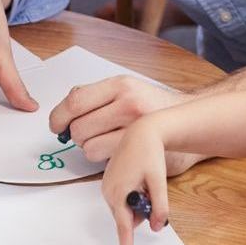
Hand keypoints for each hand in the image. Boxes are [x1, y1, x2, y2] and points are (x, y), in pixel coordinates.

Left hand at [48, 75, 192, 161]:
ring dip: (91, 148)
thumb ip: (95, 96)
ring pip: (88, 147)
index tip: (57, 126)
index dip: (59, 117)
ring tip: (107, 141)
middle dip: (76, 136)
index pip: (75, 101)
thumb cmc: (153, 106)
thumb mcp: (125, 89)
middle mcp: (129, 102)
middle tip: (89, 134)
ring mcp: (136, 127)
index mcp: (120, 85)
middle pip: (78, 127)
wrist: (188, 118)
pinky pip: (103, 160)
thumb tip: (63, 111)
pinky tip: (116, 150)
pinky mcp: (140, 149)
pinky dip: (103, 159)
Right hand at [101, 117, 169, 244]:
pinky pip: (121, 200)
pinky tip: (139, 180)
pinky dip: (132, 197)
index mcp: (119, 193)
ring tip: (145, 182)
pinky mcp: (109, 183)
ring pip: (124, 209)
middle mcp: (108, 192)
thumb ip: (159, 207)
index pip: (123, 227)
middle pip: (126, 218)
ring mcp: (106, 187)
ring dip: (137, 204)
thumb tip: (156, 228)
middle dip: (141, 213)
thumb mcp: (159, 182)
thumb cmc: (150, 154)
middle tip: (152, 191)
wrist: (142, 132)